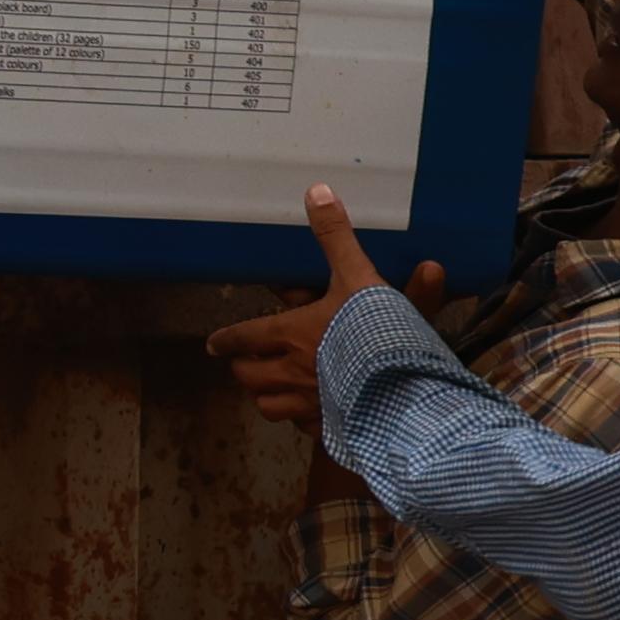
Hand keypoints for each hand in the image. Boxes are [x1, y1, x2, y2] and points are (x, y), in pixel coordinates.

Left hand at [201, 183, 437, 431]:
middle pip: (249, 377)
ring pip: (269, 407)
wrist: (405, 388)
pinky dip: (301, 421)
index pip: (243, 338)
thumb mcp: (357, 275)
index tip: (213, 344)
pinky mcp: (332, 429)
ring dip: (265, 397)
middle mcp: (291, 372)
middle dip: (242, 369)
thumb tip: (317, 190)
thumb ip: (336, 237)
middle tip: (243, 363)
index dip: (225, 340)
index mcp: (289, 334)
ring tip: (270, 391)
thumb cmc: (375, 330)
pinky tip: (312, 416)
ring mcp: (309, 405)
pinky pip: (304, 428)